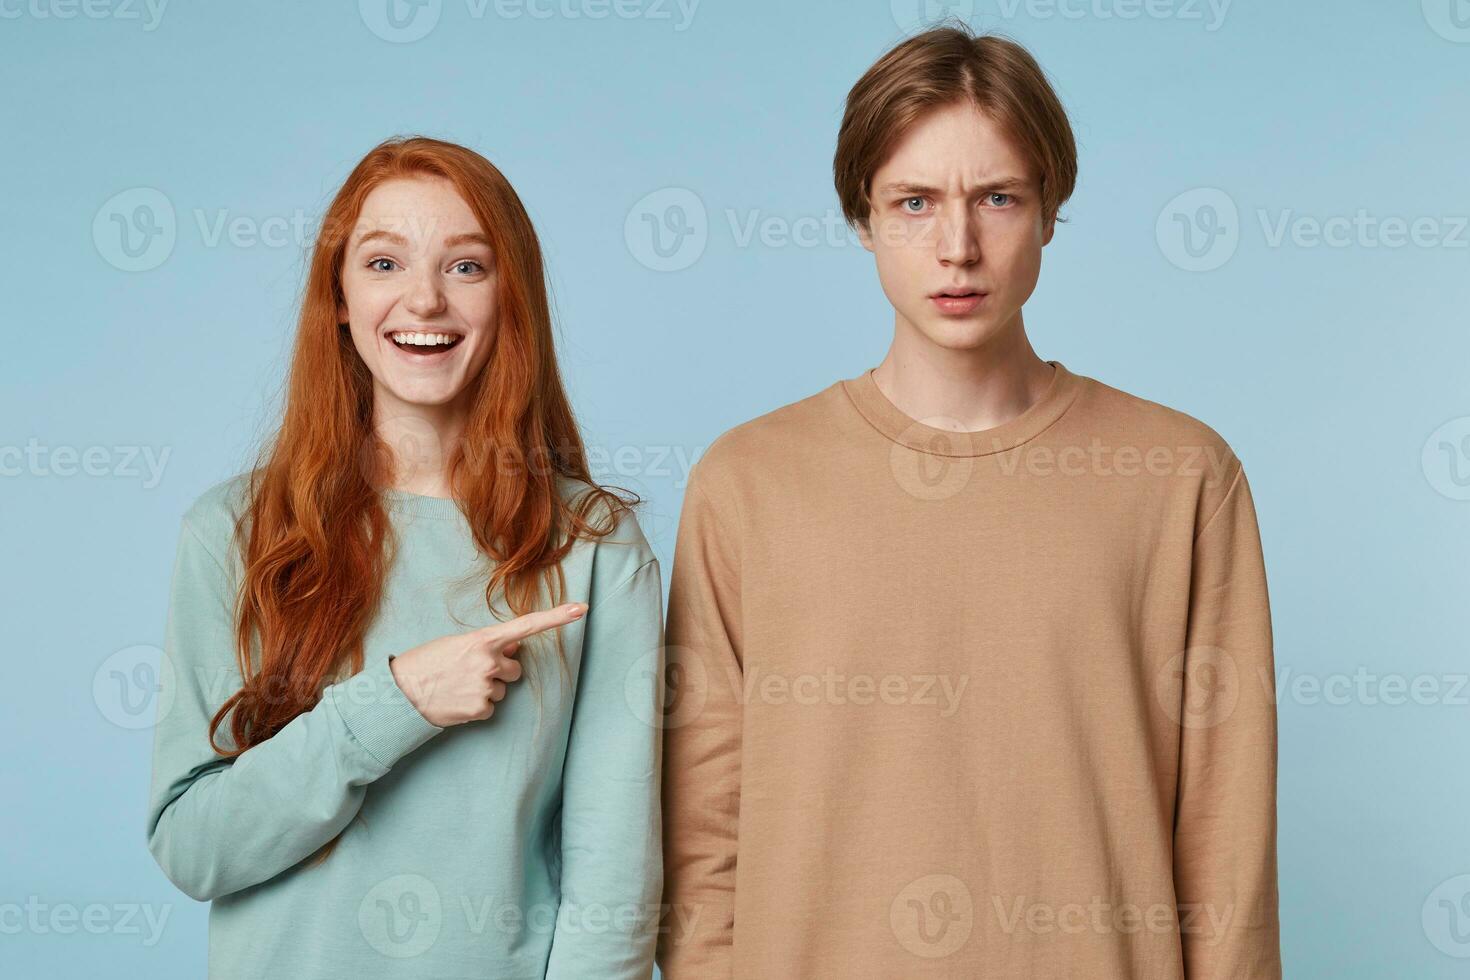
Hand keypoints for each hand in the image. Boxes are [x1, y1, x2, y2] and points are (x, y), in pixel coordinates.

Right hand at [388, 602, 587, 725]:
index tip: (582, 609)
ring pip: (502, 691)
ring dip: (486, 690)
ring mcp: (486, 686)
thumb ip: (488, 645)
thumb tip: (514, 649)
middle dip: (499, 672)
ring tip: (458, 687)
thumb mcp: (457, 644)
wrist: (400, 692)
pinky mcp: (480, 709)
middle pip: (514, 670)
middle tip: (469, 673)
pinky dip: (476, 707)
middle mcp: (489, 661)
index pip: (527, 625)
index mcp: (483, 639)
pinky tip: (457, 701)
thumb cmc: (427, 663)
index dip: (557, 617)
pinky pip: (490, 709)